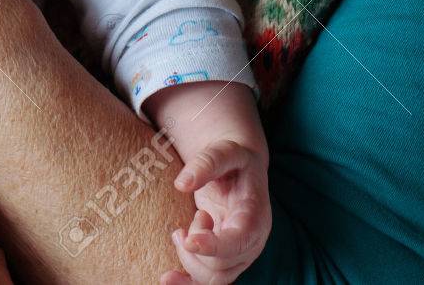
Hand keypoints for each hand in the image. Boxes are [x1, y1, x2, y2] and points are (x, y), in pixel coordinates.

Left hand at [160, 138, 270, 284]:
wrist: (240, 167)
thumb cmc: (234, 159)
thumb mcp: (226, 151)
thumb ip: (207, 162)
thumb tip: (181, 183)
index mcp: (255, 216)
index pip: (239, 242)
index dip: (215, 246)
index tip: (188, 239)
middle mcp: (251, 243)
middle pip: (221, 266)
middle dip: (195, 247)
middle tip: (187, 222)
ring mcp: (238, 255)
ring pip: (213, 278)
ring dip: (188, 261)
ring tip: (180, 232)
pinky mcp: (225, 260)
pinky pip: (207, 282)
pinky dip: (186, 283)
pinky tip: (167, 278)